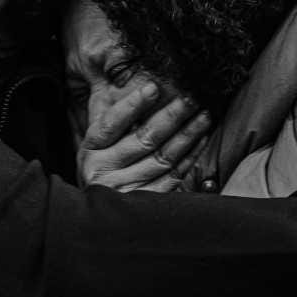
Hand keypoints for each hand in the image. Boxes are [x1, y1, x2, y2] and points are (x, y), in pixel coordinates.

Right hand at [78, 82, 210, 191]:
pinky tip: (201, 139)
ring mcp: (124, 189)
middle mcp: (103, 171)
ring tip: (204, 115)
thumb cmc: (104, 166)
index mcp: (91, 150)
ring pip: (164, 158)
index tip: (153, 87)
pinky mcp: (144, 201)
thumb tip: (131, 82)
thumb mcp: (99, 144)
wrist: (101, 214)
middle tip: (192, 98)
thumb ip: (115, 119)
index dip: (132, 105)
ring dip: (188, 135)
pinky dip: (190, 156)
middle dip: (172, 116)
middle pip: (144, 139)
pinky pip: (173, 175)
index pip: (112, 124)